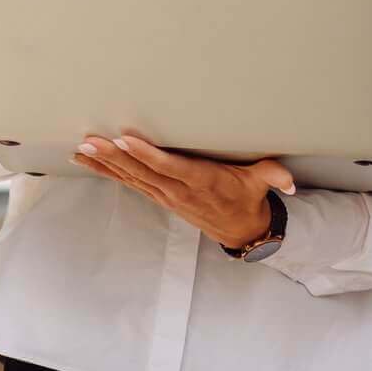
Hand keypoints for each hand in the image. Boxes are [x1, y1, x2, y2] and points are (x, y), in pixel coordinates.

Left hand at [70, 133, 295, 249]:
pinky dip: (107, 170)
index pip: (170, 167)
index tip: (126, 140)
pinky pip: (129, 182)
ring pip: (130, 177)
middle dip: (114, 156)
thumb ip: (273, 177)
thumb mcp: (262, 185)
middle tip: (91, 140)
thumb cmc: (247, 198)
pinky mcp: (158, 196)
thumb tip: (289, 182)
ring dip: (105, 163)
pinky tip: (87, 160)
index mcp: (200, 182)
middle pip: (142, 172)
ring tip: (82, 148)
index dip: (147, 155)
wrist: (240, 230)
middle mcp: (177, 190)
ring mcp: (165, 195)